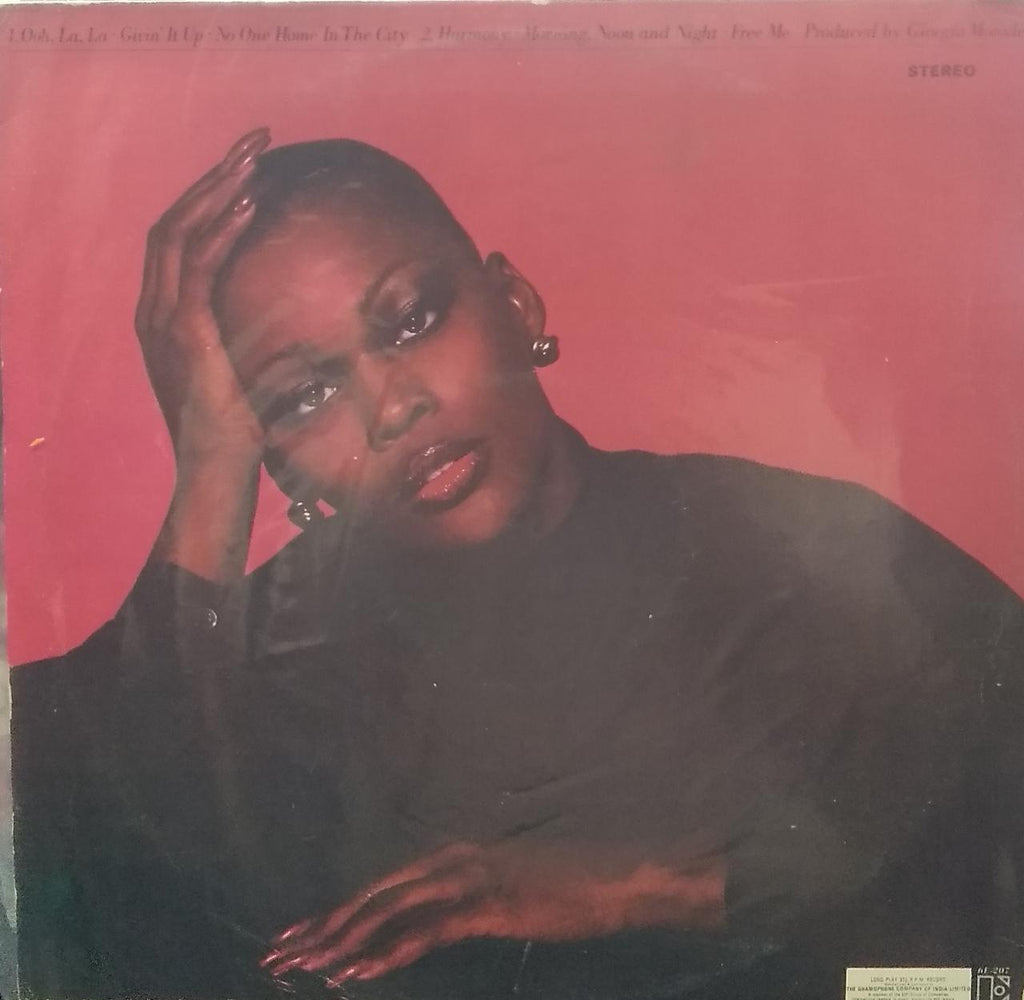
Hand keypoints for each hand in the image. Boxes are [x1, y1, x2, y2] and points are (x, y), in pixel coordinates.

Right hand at [135, 128, 268, 464]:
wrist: (216, 475)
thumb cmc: (237, 433)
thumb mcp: (242, 374)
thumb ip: (251, 339)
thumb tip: (299, 324)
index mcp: (164, 319)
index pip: (176, 241)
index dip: (207, 200)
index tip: (247, 171)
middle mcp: (154, 313)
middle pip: (172, 224)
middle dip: (213, 176)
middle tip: (255, 141)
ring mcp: (164, 322)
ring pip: (180, 233)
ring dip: (218, 188)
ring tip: (254, 155)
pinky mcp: (186, 334)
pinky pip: (199, 266)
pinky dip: (223, 229)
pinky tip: (251, 202)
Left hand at [261, 841, 725, 987]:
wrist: (614, 878)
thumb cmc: (564, 886)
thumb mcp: (506, 886)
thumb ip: (465, 897)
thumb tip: (430, 919)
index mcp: (450, 855)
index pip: (378, 886)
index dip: (334, 912)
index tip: (296, 936)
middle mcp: (450, 860)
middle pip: (371, 895)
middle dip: (322, 926)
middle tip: (278, 954)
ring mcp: (468, 881)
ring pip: (388, 911)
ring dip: (341, 940)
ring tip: (303, 967)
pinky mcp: (487, 906)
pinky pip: (425, 932)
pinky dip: (386, 952)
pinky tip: (356, 972)